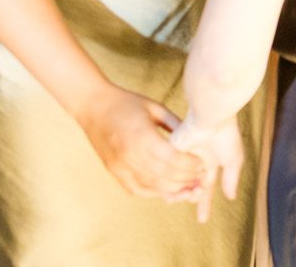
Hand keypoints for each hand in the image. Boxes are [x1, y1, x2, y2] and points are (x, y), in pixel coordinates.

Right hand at [78, 84, 203, 199]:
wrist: (93, 106)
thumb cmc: (127, 102)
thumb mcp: (155, 108)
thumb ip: (175, 125)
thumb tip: (196, 140)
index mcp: (141, 136)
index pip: (171, 159)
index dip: (189, 165)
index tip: (202, 164)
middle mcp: (129, 154)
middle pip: (163, 176)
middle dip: (185, 179)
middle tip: (200, 178)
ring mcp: (119, 166)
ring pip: (151, 186)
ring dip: (173, 190)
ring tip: (189, 187)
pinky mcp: (114, 171)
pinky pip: (136, 190)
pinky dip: (153, 193)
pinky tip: (167, 190)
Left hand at [168, 116, 244, 223]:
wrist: (211, 116)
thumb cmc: (225, 135)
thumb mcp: (233, 159)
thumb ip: (231, 178)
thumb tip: (230, 197)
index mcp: (211, 162)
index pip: (206, 187)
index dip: (204, 203)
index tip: (202, 220)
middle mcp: (196, 161)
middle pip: (191, 187)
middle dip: (192, 197)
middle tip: (194, 200)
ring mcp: (183, 157)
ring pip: (179, 183)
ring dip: (182, 192)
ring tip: (186, 196)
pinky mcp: (171, 151)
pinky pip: (167, 172)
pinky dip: (171, 182)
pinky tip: (172, 188)